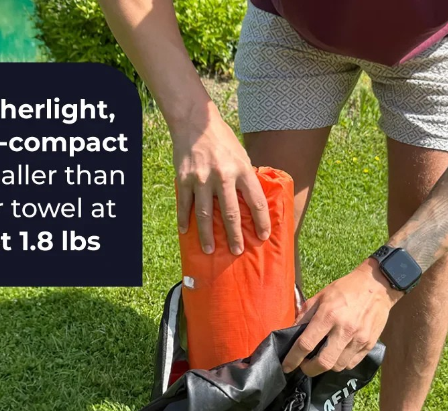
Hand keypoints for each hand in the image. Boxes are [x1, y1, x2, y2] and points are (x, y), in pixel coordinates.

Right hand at [172, 104, 270, 254]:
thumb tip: (250, 201)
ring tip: (210, 250)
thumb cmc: (222, 140)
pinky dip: (184, 219)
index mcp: (242, 170)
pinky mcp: (185, 179)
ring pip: (206, 215)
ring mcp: (202, 179)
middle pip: (231, 214)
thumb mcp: (241, 155)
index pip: (256, 202)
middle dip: (235, 236)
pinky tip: (185, 231)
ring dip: (208, 235)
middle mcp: (223, 176)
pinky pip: (185, 205)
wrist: (196, 122)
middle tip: (237, 251)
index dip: (261, 221)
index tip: (263, 236)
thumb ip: (245, 177)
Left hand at [283, 260, 401, 375]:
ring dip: (326, 366)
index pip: (306, 344)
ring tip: (321, 358)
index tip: (286, 366)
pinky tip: (337, 355)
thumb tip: (291, 333)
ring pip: (338, 366)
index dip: (293, 359)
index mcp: (328, 315)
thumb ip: (304, 316)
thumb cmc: (345, 289)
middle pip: (323, 363)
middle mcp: (344, 329)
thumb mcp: (320, 296)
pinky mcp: (369, 343)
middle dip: (309, 369)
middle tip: (304, 366)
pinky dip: (341, 363)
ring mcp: (359, 339)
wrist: (378, 285)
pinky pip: (351, 364)